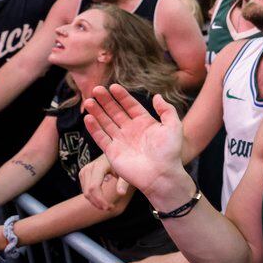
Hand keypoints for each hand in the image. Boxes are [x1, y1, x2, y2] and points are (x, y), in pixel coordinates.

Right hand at [79, 154, 129, 211]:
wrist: (118, 153)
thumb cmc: (124, 163)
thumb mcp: (126, 173)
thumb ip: (124, 182)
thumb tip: (121, 193)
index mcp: (99, 166)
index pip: (94, 187)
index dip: (100, 200)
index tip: (110, 207)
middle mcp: (89, 168)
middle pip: (88, 192)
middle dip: (98, 203)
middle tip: (110, 208)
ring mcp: (84, 170)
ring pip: (85, 192)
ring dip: (95, 202)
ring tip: (108, 205)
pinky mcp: (83, 173)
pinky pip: (85, 189)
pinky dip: (93, 197)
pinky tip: (103, 199)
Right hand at [82, 85, 184, 199]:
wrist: (162, 175)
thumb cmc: (170, 152)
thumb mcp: (173, 127)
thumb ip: (167, 110)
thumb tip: (157, 96)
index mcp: (145, 123)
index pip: (130, 105)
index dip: (122, 96)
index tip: (113, 86)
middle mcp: (131, 130)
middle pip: (115, 112)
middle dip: (106, 101)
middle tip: (96, 89)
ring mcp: (121, 141)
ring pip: (106, 123)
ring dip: (97, 112)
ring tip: (89, 101)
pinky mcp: (113, 152)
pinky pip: (101, 138)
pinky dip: (94, 128)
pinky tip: (88, 118)